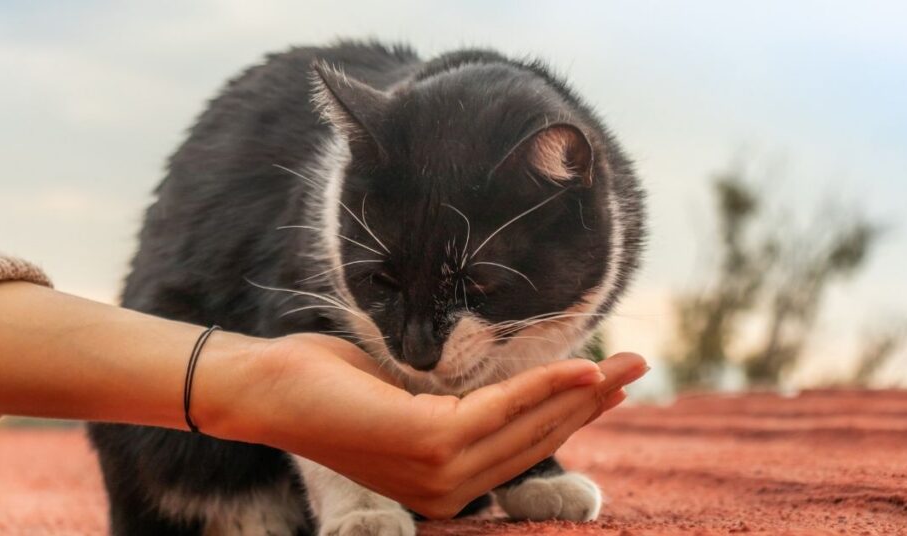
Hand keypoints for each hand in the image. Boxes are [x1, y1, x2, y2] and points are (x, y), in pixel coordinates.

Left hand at [195, 332, 647, 518]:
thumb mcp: (409, 398)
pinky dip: (547, 386)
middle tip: (636, 367)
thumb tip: (509, 384)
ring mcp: (439, 474)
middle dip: (592, 403)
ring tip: (626, 364)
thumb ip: (459, 403)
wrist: (269, 387)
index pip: (523, 449)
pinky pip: (503, 409)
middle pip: (537, 440)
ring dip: (583, 391)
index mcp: (443, 485)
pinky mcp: (429, 446)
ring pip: (530, 426)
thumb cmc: (333, 386)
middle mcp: (447, 491)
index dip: (571, 417)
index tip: (609, 387)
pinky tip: (582, 368)